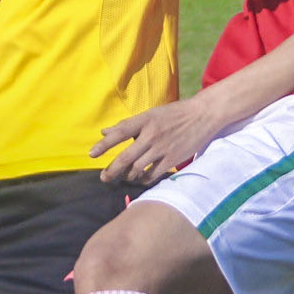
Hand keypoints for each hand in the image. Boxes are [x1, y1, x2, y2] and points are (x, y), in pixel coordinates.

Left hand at [92, 97, 225, 186]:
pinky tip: (139, 179)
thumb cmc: (174, 114)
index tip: (91, 154)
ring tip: (123, 177)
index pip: (119, 133)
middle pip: (125, 158)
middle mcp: (151, 135)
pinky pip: (152, 175)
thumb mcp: (150, 114)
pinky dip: (143, 179)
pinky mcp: (172, 160)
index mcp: (144, 120)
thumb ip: (127, 125)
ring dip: (127, 176)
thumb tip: (104, 132)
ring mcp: (162, 149)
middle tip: (104, 177)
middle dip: (112, 171)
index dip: (103, 145)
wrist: (202, 116)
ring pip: (137, 169)